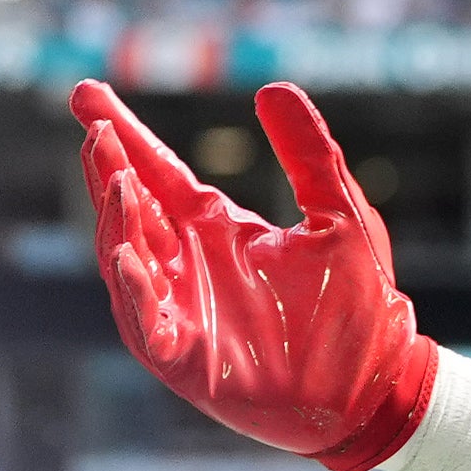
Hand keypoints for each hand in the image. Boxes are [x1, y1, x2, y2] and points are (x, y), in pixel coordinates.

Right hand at [72, 80, 436, 470]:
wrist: (382, 382)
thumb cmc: (361, 305)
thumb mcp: (341, 215)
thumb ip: (310, 155)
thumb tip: (274, 88)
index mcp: (218, 229)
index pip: (158, 173)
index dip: (124, 135)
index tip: (88, 92)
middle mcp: (189, 265)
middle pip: (132, 208)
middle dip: (108, 166)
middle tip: (95, 125)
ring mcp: (181, 311)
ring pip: (128, 259)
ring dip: (117, 219)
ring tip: (118, 177)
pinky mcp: (186, 358)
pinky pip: (145, 322)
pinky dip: (133, 289)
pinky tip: (125, 254)